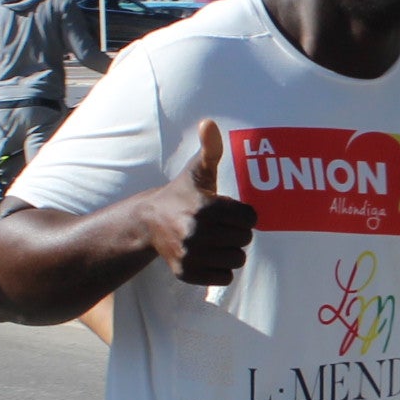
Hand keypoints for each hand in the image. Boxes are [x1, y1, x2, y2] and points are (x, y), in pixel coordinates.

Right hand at [139, 120, 256, 287]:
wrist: (149, 223)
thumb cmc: (182, 194)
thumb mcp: (197, 171)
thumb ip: (210, 148)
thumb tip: (209, 123)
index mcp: (205, 207)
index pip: (250, 218)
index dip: (244, 214)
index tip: (230, 210)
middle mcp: (197, 233)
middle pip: (245, 239)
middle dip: (238, 232)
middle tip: (222, 225)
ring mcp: (191, 255)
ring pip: (237, 259)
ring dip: (231, 250)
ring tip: (216, 240)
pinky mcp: (187, 273)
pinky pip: (224, 277)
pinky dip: (221, 269)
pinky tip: (209, 255)